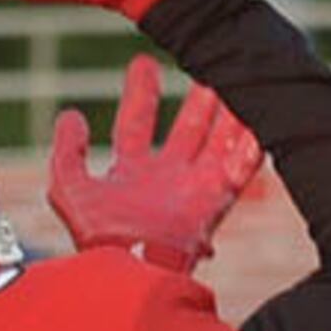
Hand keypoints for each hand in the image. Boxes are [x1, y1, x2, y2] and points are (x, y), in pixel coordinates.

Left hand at [47, 54, 260, 271]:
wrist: (133, 268)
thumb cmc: (100, 239)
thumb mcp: (69, 190)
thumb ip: (67, 153)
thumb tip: (71, 116)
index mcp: (133, 174)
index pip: (137, 122)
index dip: (140, 93)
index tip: (144, 61)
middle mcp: (167, 180)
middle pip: (188, 128)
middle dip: (199, 99)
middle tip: (210, 65)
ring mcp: (194, 190)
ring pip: (220, 141)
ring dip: (230, 113)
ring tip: (241, 80)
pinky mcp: (217, 202)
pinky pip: (241, 167)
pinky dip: (252, 145)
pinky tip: (263, 120)